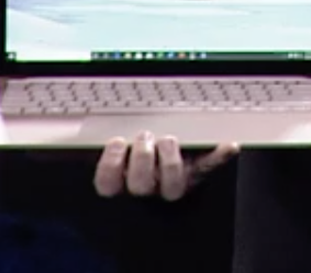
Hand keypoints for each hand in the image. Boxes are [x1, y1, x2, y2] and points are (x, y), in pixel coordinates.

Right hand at [93, 132, 239, 200]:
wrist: (171, 157)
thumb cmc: (137, 147)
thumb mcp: (116, 143)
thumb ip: (100, 135)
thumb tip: (83, 123)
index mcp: (122, 180)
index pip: (108, 184)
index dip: (110, 164)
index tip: (117, 142)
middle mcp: (148, 187)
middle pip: (140, 185)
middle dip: (142, 158)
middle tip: (145, 137)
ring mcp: (174, 183)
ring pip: (172, 187)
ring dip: (170, 160)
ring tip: (168, 140)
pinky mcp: (197, 174)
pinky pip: (209, 167)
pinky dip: (219, 155)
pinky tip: (228, 145)